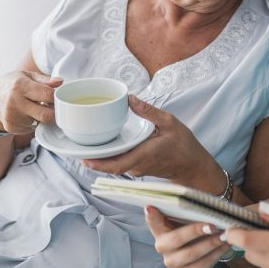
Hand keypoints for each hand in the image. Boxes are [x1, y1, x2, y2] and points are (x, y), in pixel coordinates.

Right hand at [0, 71, 62, 134]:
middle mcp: (14, 102)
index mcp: (20, 86)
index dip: (56, 97)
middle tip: (51, 105)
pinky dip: (33, 122)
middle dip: (53, 111)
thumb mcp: (28, 76)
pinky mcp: (10, 127)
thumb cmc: (13, 84)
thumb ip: (45, 80)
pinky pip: (31, 128)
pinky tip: (26, 114)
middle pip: (45, 115)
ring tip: (34, 106)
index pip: (48, 95)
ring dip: (41, 116)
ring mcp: (11, 117)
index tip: (57, 95)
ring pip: (39, 122)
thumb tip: (60, 82)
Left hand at [82, 95, 224, 188]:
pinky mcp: (139, 167)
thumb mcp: (170, 122)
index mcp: (144, 155)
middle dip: (92, 159)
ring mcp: (137, 168)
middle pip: (110, 166)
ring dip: (100, 158)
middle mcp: (137, 165)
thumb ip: (149, 111)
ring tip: (85, 144)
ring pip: (114, 165)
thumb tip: (130, 99)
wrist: (194, 167)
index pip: (117, 164)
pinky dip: (110, 156)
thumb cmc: (184, 146)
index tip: (83, 158)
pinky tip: (103, 145)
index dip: (99, 163)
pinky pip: (121, 163)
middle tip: (75, 148)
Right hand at [145, 206, 229, 267]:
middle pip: (177, 239)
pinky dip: (214, 256)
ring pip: (191, 255)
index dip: (151, 215)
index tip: (150, 207)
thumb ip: (185, 205)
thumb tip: (190, 197)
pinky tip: (224, 246)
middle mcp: (161, 245)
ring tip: (224, 236)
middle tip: (212, 226)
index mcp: (158, 227)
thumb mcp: (186, 212)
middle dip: (196, 231)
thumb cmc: (191, 222)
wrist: (198, 243)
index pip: (152, 219)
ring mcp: (170, 262)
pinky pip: (199, 267)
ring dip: (210, 245)